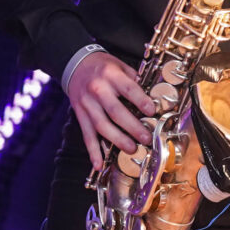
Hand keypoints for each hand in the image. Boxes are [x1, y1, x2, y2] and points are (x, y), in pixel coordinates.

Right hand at [65, 49, 151, 169]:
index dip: (140, 101)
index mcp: (110, 75)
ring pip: (101, 125)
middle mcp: (97, 89)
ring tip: (132, 149)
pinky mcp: (80, 115)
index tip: (152, 112)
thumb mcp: (120, 65)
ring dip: (117, 140)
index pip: (128, 88)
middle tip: (146, 138)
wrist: (75, 65)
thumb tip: (153, 97)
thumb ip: (134, 80)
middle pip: (115, 111)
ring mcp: (87, 104)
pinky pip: (87, 135)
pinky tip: (99, 164)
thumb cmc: (102, 67)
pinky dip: (92, 151)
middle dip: (132, 127)